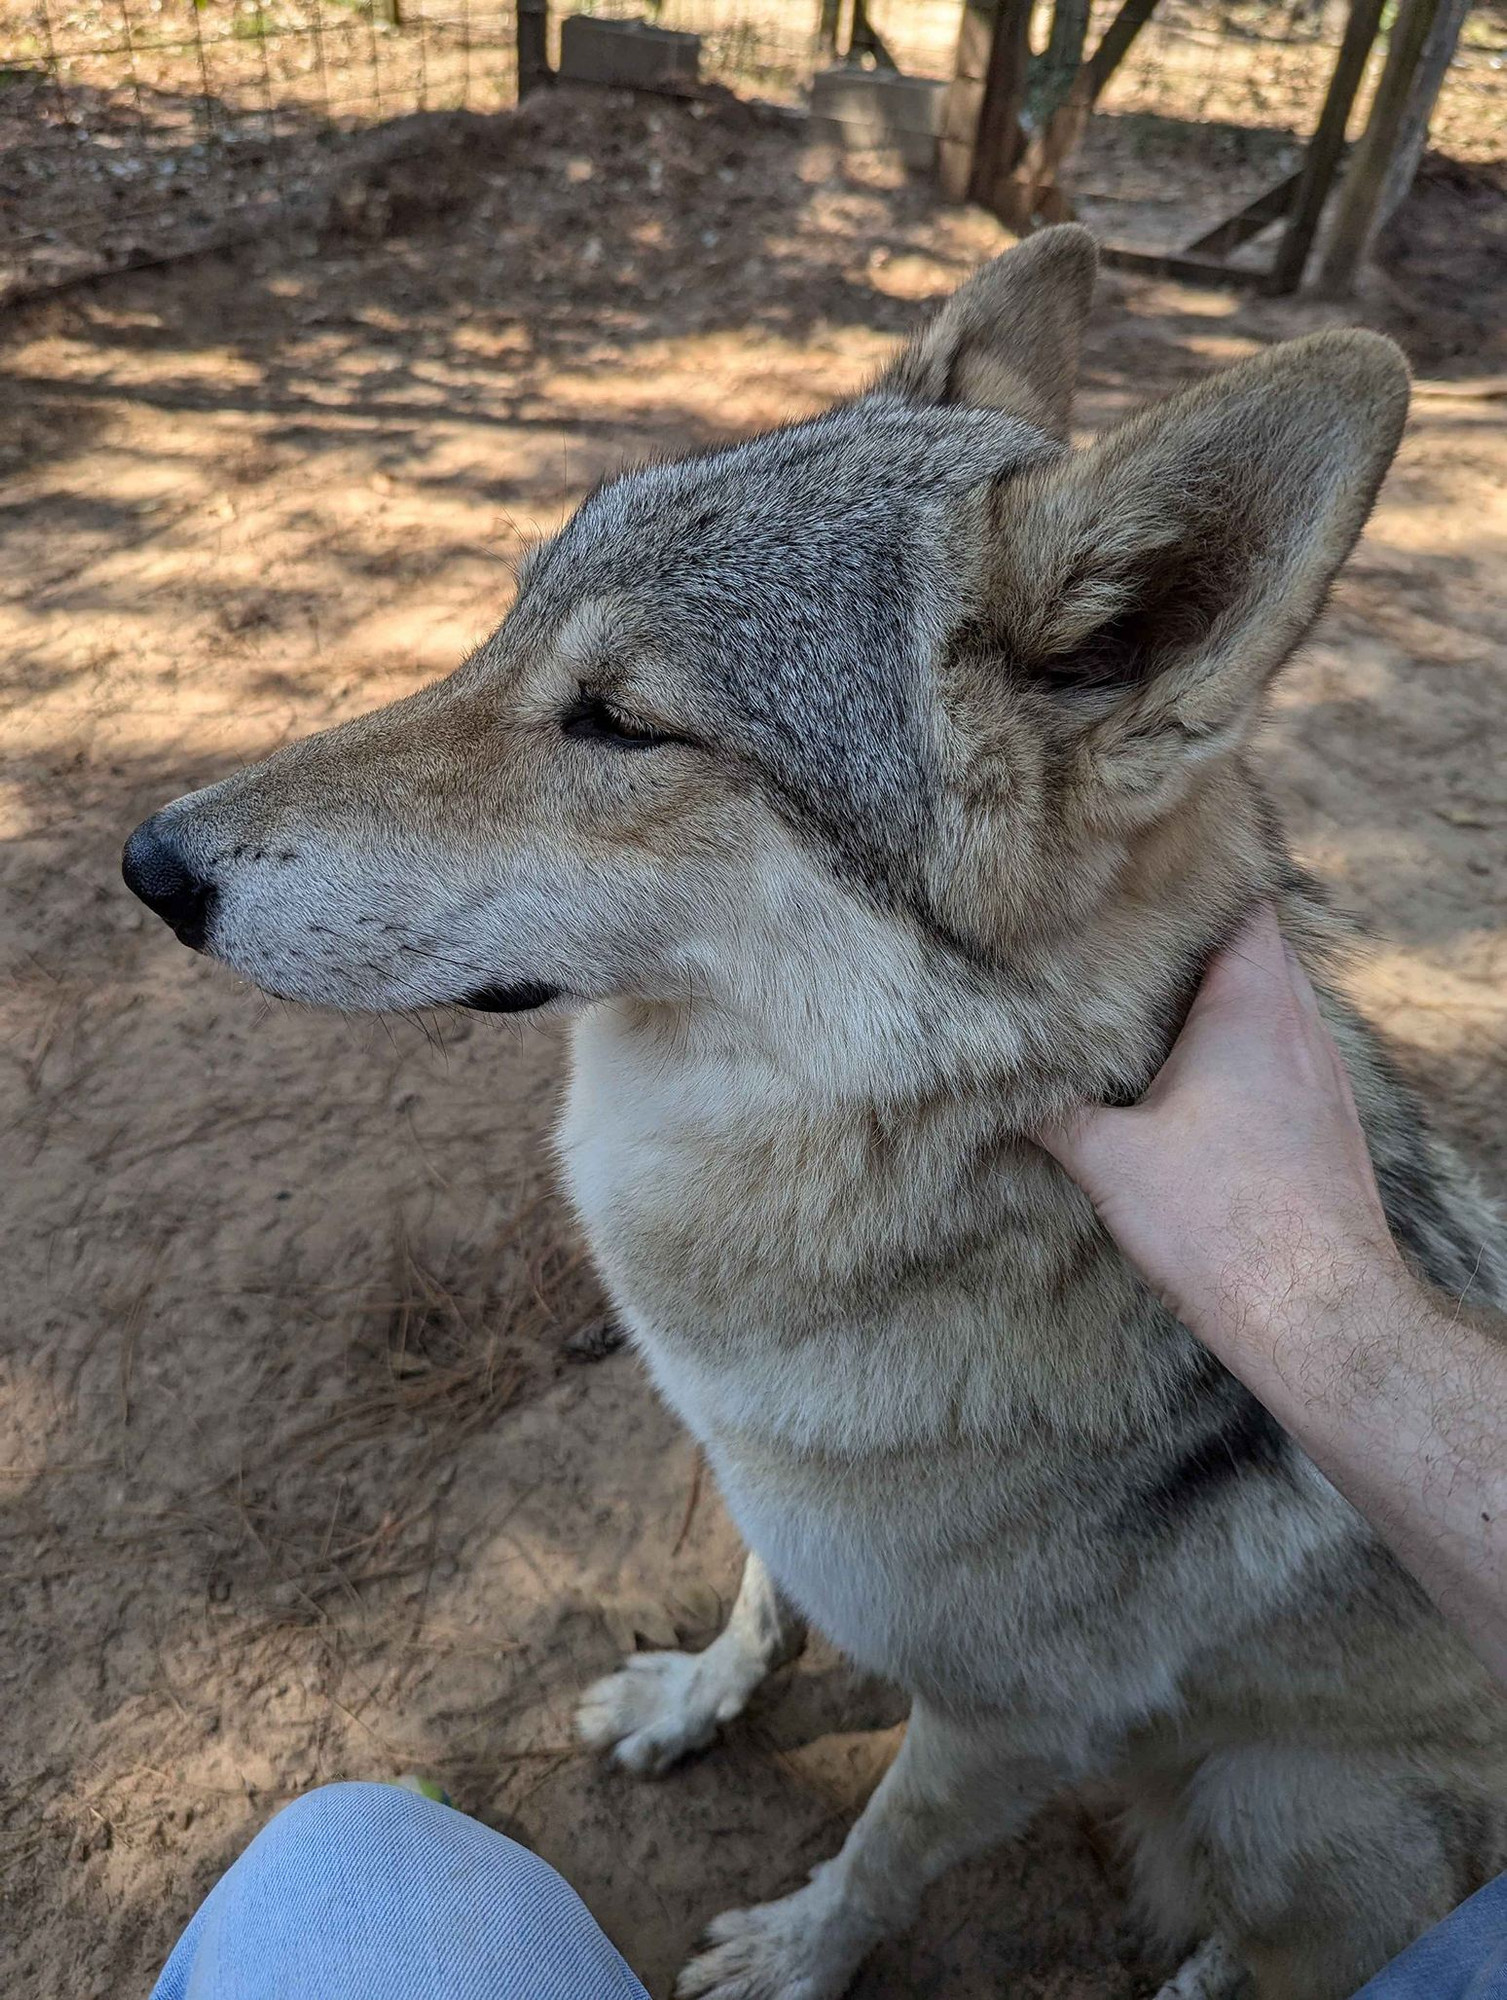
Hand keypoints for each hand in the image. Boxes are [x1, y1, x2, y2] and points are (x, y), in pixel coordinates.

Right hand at [1038, 902, 1408, 1357]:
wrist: (1320, 1316)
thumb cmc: (1223, 1227)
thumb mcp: (1109, 1161)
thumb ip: (1052, 1110)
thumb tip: (995, 1079)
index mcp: (1253, 1010)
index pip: (1244, 905)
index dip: (1198, 882)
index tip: (1145, 878)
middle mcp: (1301, 1031)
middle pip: (1258, 952)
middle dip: (1198, 942)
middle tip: (1133, 940)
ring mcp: (1325, 1081)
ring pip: (1277, 1008)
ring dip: (1225, 1001)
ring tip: (1157, 1006)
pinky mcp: (1330, 1128)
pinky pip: (1288, 1060)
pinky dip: (1247, 1053)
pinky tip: (1202, 1087)